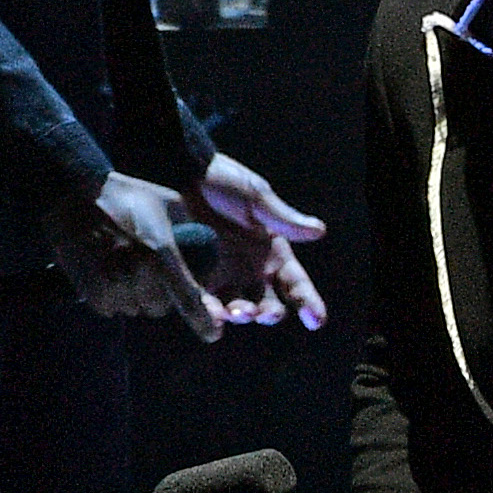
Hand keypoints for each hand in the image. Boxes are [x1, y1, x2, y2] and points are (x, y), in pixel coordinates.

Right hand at [48, 172, 222, 339]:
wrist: (72, 190)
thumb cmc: (126, 194)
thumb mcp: (171, 204)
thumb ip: (193, 231)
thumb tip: (210, 257)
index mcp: (161, 251)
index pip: (187, 298)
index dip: (203, 321)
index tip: (212, 335)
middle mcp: (137, 270)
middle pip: (160, 307)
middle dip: (160, 295)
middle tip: (149, 271)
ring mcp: (110, 281)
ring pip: (134, 308)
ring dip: (135, 296)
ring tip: (126, 267)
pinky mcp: (88, 287)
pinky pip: (109, 308)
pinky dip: (111, 297)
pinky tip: (108, 274)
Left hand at [195, 155, 327, 330]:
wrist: (173, 171)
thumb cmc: (218, 179)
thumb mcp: (255, 197)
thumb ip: (283, 219)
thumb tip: (318, 230)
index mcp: (272, 250)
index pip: (296, 282)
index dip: (309, 302)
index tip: (316, 321)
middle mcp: (250, 267)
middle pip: (269, 303)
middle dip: (271, 313)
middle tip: (266, 313)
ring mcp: (221, 273)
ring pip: (239, 307)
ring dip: (243, 315)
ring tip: (240, 312)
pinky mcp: (192, 275)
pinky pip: (204, 300)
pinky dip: (210, 312)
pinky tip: (212, 314)